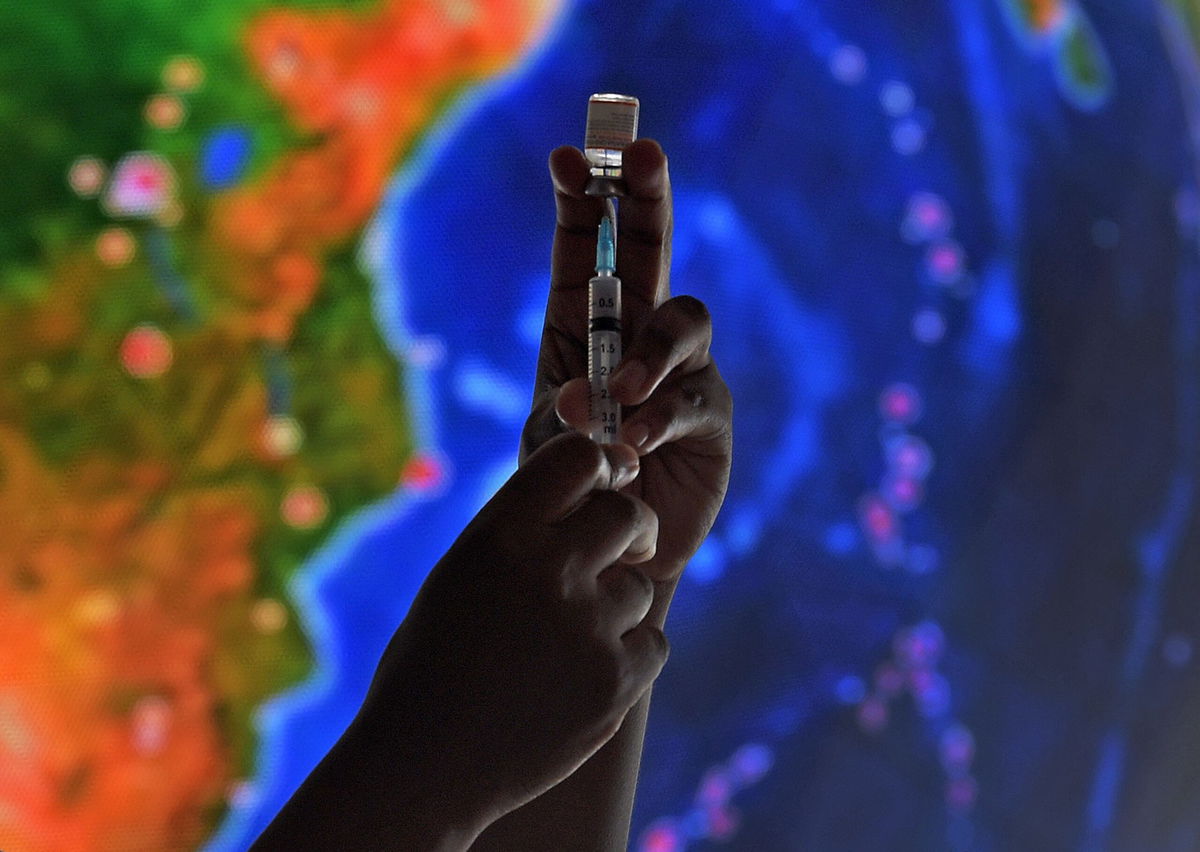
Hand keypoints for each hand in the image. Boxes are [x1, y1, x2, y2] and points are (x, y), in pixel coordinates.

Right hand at [357, 432, 669, 842]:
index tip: (604, 483)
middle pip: (629, 513)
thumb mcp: (458, 578)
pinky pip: (653, 643)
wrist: (422, 767)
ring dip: (618, 605)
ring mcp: (587, 628)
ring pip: (639, 586)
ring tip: (573, 639)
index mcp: (499, 535)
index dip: (599, 465)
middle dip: (632, 527)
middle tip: (624, 546)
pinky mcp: (615, 682)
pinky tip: (588, 674)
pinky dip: (630, 656)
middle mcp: (548, 570)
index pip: (577, 456)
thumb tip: (582, 496)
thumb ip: (518, 536)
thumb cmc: (430, 667)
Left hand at [522, 140, 732, 584]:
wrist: (610, 553)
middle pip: (653, 249)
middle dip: (647, 197)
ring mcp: (681, 369)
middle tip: (641, 153)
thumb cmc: (571, 489)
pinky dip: (664, 415)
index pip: (587, 250)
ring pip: (685, 319)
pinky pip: (695, 396)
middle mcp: (637, 335)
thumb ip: (566, 416)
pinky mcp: (710, 415)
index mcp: (583, 327)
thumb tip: (591, 396)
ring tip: (623, 394)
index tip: (567, 157)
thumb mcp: (551, 445)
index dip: (581, 202)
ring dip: (653, 346)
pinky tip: (637, 444)